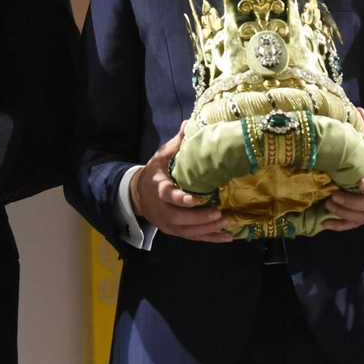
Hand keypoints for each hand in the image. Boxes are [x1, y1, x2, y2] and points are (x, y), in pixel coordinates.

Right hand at [131, 122, 231, 242]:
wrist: (137, 196)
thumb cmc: (154, 173)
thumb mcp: (160, 157)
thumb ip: (175, 145)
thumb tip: (189, 124)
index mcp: (158, 190)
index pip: (168, 196)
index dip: (180, 199)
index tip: (194, 199)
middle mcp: (162, 210)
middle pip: (181, 218)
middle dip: (201, 218)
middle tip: (220, 214)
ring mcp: (169, 224)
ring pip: (188, 231)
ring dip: (208, 229)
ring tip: (226, 224)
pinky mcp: (176, 232)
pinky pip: (193, 237)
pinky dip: (210, 238)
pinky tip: (227, 237)